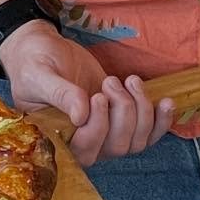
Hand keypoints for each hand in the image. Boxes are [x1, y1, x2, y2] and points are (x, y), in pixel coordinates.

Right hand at [0, 21, 172, 166]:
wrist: (42, 49)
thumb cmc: (33, 62)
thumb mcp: (39, 74)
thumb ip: (59, 93)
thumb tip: (82, 115)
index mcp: (55, 137)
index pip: (86, 150)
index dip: (99, 127)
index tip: (98, 96)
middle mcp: (81, 143)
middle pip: (116, 147)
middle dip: (123, 112)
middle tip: (111, 82)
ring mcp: (103, 134)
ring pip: (135, 142)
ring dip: (141, 111)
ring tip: (129, 80)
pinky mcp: (119, 121)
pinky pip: (147, 135)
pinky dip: (161, 121)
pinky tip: (166, 102)